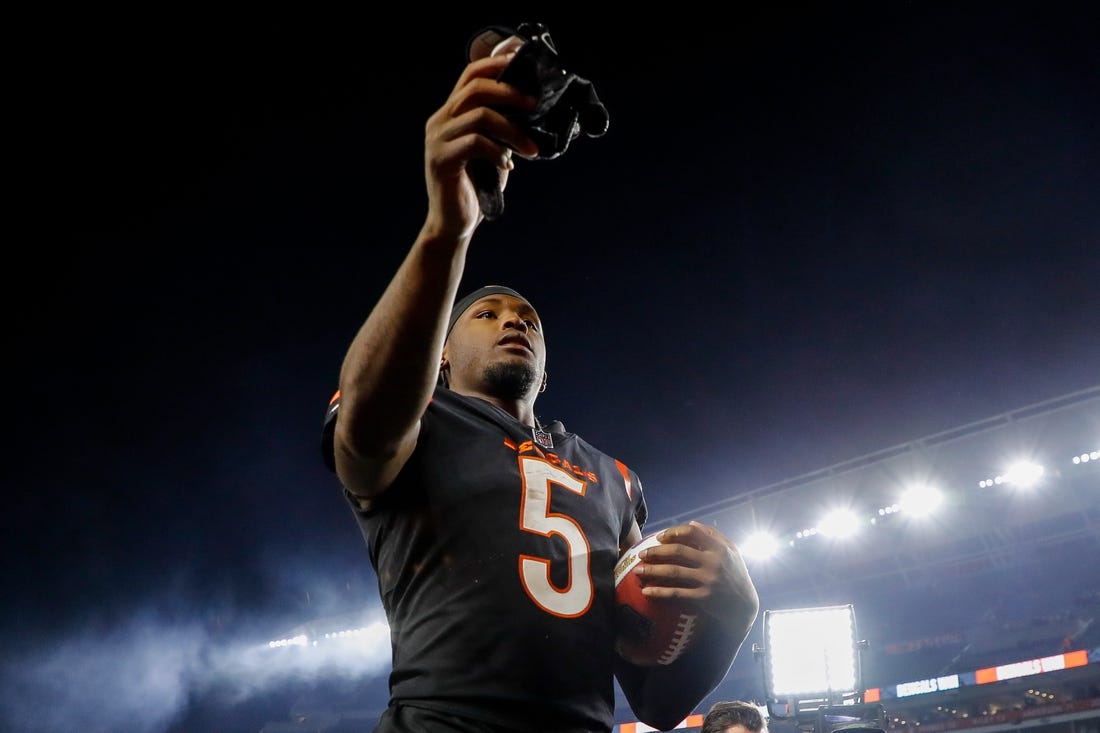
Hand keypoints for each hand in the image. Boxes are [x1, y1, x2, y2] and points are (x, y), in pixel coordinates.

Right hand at [421, 51, 538, 240]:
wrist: (455, 223)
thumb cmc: (476, 186)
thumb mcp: (493, 149)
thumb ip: (502, 127)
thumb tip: (533, 108)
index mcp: (450, 113)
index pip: (470, 75)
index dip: (497, 65)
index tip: (523, 64)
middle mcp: (439, 121)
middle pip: (476, 88)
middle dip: (511, 93)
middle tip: (536, 105)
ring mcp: (437, 140)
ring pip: (480, 116)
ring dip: (513, 131)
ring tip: (531, 149)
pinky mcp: (441, 160)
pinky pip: (476, 143)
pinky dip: (498, 151)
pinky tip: (507, 165)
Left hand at [634, 520, 759, 636]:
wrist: (744, 606)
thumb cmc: (735, 574)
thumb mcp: (731, 551)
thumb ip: (712, 535)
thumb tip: (691, 522)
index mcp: (719, 547)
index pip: (692, 531)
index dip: (673, 532)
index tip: (659, 537)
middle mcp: (713, 562)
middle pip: (678, 551)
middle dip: (656, 551)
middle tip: (642, 554)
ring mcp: (707, 580)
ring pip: (674, 572)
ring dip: (652, 570)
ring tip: (637, 571)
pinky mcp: (703, 598)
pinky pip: (677, 594)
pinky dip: (660, 592)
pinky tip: (646, 591)